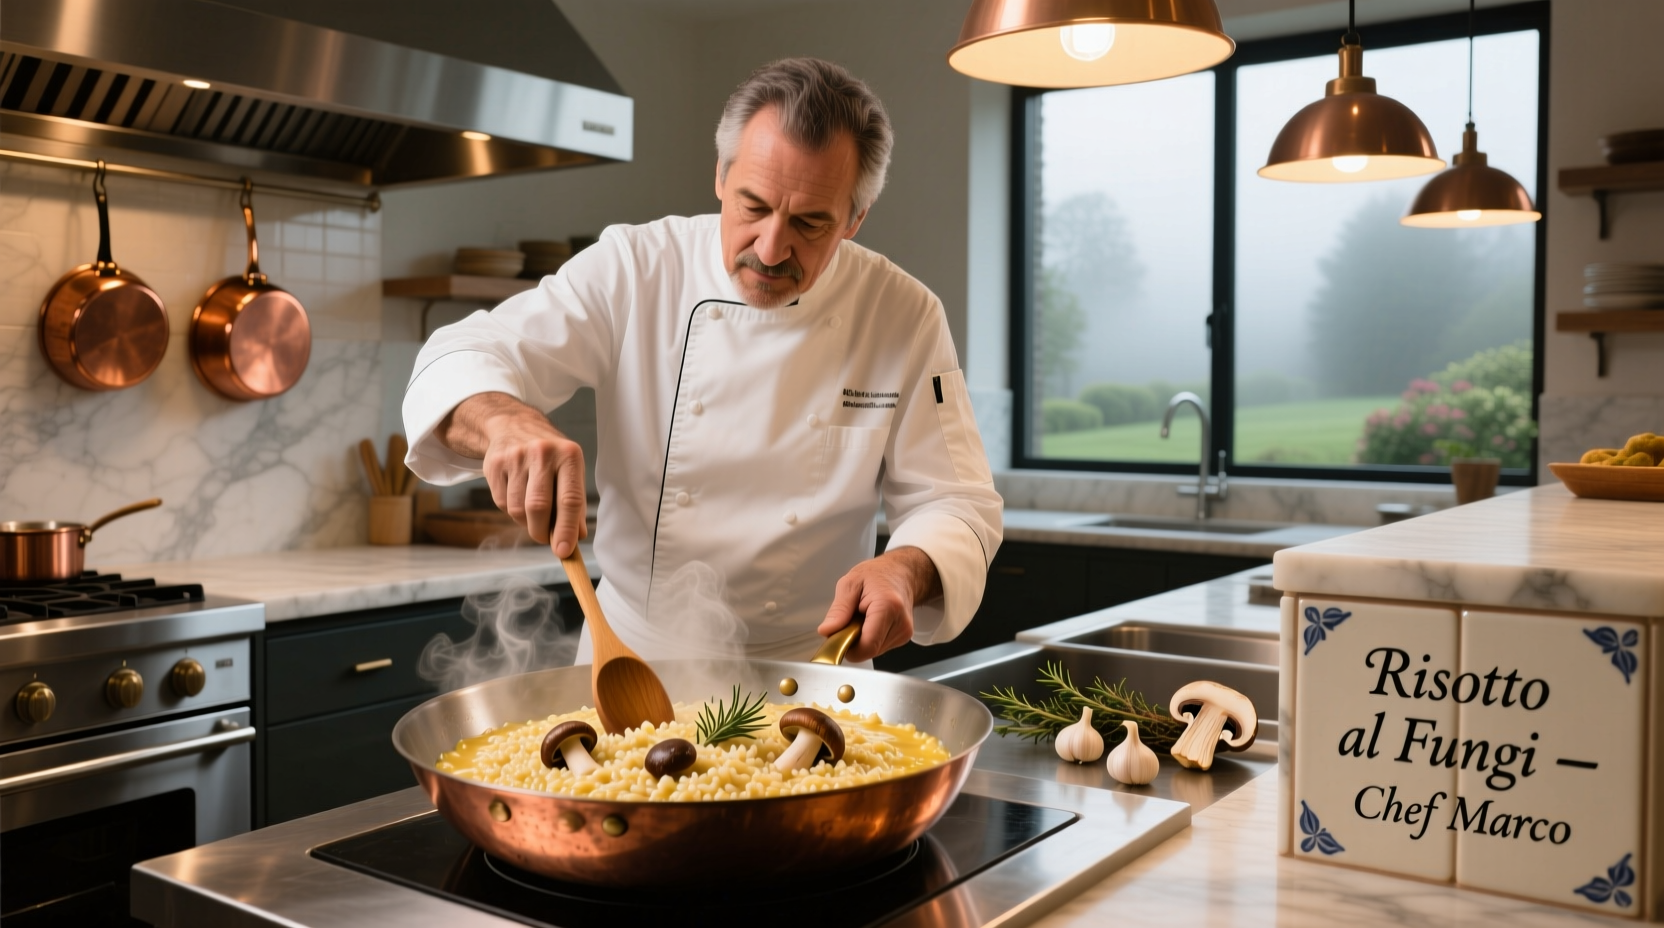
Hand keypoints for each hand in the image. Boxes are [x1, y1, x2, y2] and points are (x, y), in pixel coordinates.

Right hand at [436, 393, 587, 555]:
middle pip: (539, 508)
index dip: (567, 530)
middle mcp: (542, 453)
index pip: (570, 499)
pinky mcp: (494, 464)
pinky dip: (511, 512)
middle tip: (546, 539)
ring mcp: (515, 457)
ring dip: (526, 523)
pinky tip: (518, 499)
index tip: (564, 552)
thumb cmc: (549, 457)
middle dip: (543, 532)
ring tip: (533, 515)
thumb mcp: (569, 470)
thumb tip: (575, 538)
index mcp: (569, 455)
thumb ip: (574, 504)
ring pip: (518, 509)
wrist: (513, 425)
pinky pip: (502, 503)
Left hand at [818, 546, 942, 662]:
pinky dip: (870, 638)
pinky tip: (871, 621)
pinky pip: (879, 647)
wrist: (902, 573)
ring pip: (873, 651)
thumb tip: (827, 631)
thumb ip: (839, 609)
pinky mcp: (903, 637)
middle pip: (868, 650)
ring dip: (861, 639)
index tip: (836, 636)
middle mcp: (900, 623)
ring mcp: (904, 632)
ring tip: (862, 617)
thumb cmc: (878, 574)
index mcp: (887, 606)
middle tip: (849, 620)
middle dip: (852, 641)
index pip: (867, 646)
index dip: (847, 647)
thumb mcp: (850, 583)